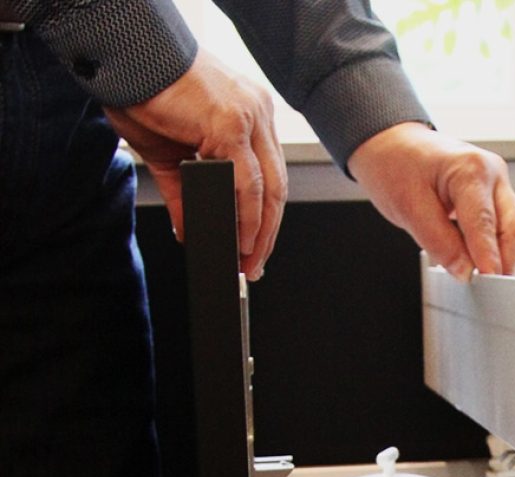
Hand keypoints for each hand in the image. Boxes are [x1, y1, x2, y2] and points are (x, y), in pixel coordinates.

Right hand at [104, 50, 286, 280]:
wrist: (124, 60)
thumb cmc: (144, 94)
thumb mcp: (169, 155)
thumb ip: (186, 193)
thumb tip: (189, 231)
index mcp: (250, 116)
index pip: (269, 175)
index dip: (264, 215)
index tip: (255, 245)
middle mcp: (258, 113)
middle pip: (276, 185)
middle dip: (266, 231)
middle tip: (254, 264)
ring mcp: (249, 117)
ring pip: (267, 186)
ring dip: (258, 230)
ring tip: (245, 258)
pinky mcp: (232, 123)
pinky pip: (246, 180)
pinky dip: (245, 213)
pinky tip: (237, 236)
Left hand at [347, 122, 514, 278]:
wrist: (390, 144)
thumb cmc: (395, 165)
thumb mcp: (407, 206)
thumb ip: (438, 241)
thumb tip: (464, 270)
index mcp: (471, 168)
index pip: (485, 223)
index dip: (488, 257)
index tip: (489, 282)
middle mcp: (492, 172)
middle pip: (513, 228)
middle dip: (504, 260)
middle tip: (488, 289)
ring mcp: (496, 182)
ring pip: (513, 229)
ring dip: (499, 254)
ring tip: (476, 274)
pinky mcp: (493, 194)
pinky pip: (502, 226)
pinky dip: (492, 245)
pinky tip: (475, 258)